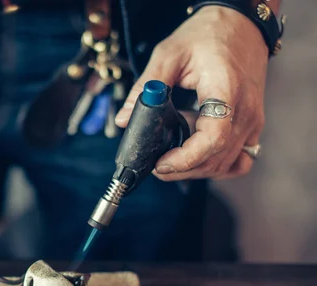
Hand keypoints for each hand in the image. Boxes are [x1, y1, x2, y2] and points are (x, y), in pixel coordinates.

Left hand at [115, 6, 267, 180]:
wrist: (240, 24)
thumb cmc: (207, 34)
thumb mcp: (169, 53)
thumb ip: (145, 87)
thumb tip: (125, 119)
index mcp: (226, 91)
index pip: (212, 139)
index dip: (185, 159)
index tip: (160, 163)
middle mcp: (245, 110)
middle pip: (216, 159)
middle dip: (182, 169)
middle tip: (156, 164)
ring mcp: (252, 120)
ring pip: (226, 164)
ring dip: (195, 168)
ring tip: (172, 152)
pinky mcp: (253, 124)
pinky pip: (239, 159)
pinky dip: (217, 165)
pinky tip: (197, 154)